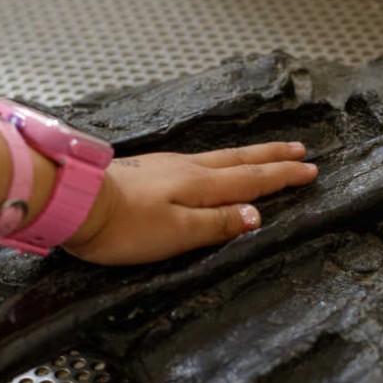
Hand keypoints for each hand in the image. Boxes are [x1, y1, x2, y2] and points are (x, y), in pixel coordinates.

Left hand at [62, 141, 317, 264]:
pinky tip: (215, 163)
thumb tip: (256, 215)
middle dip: (272, 157)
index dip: (281, 177)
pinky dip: (222, 160)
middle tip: (300, 149)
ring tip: (268, 152)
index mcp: (200, 186)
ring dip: (249, 154)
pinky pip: (201, 160)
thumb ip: (216, 224)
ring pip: (220, 157)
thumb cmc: (124, 226)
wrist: (73, 202)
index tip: (310, 169)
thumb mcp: (176, 232)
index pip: (251, 180)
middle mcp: (188, 169)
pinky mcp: (150, 170)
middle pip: (239, 160)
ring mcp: (167, 166)